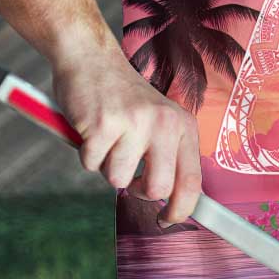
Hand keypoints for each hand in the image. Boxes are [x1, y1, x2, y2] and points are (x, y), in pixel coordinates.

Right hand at [51, 49, 201, 226]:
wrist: (91, 58)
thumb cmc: (123, 97)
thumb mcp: (159, 120)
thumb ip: (168, 155)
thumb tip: (173, 202)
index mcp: (183, 126)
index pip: (192, 181)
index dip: (181, 209)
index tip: (167, 220)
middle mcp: (164, 124)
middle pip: (158, 188)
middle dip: (138, 191)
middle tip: (129, 176)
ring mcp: (134, 123)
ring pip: (118, 179)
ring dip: (107, 166)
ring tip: (108, 139)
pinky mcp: (103, 124)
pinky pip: (91, 164)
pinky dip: (86, 154)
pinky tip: (91, 130)